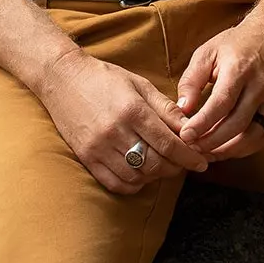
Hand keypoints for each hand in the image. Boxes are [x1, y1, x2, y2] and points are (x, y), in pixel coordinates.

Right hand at [37, 46, 210, 194]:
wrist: (63, 79)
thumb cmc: (105, 78)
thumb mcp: (140, 85)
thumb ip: (166, 109)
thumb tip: (191, 127)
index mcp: (133, 111)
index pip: (169, 144)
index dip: (189, 157)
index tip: (201, 162)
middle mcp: (115, 132)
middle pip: (155, 164)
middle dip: (175, 167)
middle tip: (182, 163)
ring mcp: (98, 148)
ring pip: (137, 176)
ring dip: (155, 176)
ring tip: (161, 165)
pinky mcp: (86, 157)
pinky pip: (114, 183)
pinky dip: (132, 184)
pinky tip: (140, 174)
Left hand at [174, 17, 263, 160]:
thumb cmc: (235, 45)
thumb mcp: (207, 53)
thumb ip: (191, 81)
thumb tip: (182, 109)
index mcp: (240, 69)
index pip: (222, 103)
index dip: (203, 123)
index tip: (185, 136)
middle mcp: (261, 86)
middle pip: (236, 124)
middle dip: (211, 141)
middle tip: (190, 149)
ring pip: (252, 136)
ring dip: (227, 150)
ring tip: (205, 153)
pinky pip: (263, 138)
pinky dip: (243, 149)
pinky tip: (225, 150)